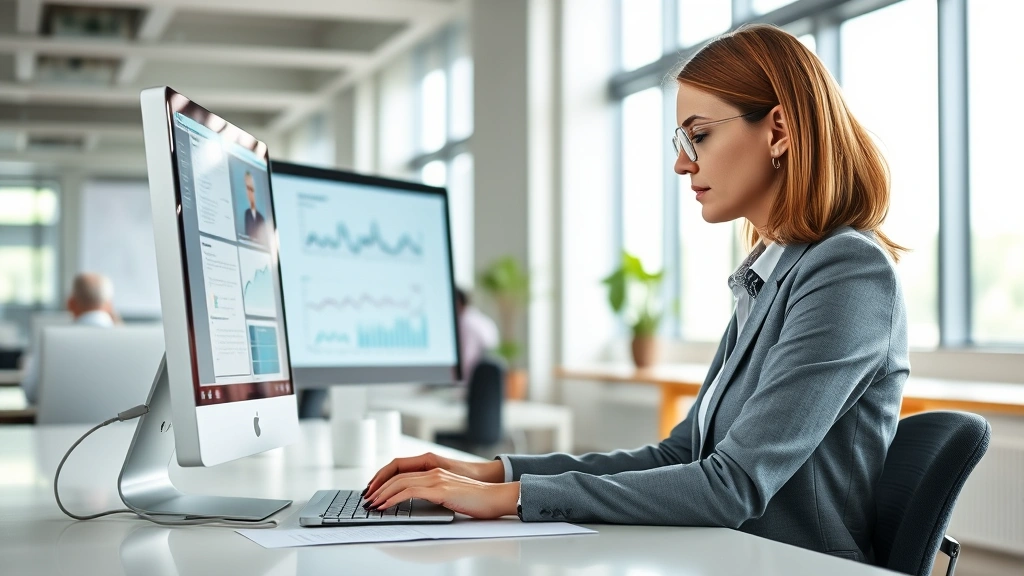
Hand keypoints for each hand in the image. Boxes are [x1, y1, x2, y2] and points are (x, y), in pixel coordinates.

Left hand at [364, 452, 504, 495]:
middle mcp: (433, 471)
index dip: (384, 479)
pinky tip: (385, 506)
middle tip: (366, 499)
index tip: (374, 490)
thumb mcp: (450, 494)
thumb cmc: (476, 499)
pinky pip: (410, 492)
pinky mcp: (440, 490)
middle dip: (378, 486)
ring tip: (371, 504)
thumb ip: (433, 493)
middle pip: (396, 474)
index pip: (402, 470)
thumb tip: (416, 503)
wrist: (495, 497)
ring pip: (400, 482)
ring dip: (382, 493)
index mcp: (435, 470)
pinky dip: (393, 498)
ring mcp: (436, 479)